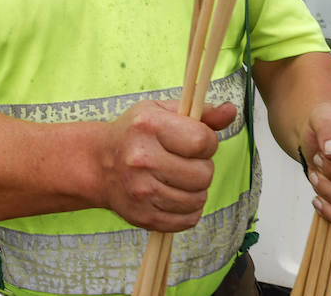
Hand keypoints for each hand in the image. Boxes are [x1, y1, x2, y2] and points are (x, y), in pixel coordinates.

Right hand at [98, 99, 237, 231]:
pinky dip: (188, 210)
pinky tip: (176, 195)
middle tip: (186, 162)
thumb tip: (231, 111)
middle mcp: (142, 159)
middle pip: (203, 174)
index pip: (202, 141)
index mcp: (149, 126)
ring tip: (180, 178)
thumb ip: (201, 112)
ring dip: (196, 190)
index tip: (197, 142)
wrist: (99, 164)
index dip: (208, 143)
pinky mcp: (143, 216)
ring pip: (198, 199)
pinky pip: (187, 220)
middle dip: (202, 167)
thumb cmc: (135, 133)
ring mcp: (142, 191)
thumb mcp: (162, 111)